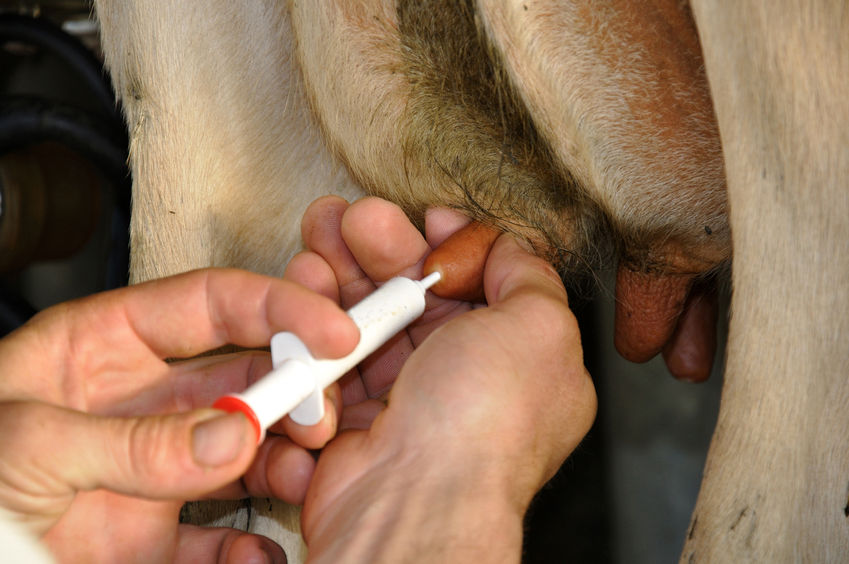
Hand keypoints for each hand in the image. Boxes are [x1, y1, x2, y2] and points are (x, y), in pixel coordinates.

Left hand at [0, 269, 358, 561]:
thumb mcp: (28, 447)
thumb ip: (134, 440)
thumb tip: (235, 435)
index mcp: (105, 347)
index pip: (211, 302)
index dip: (278, 303)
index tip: (332, 327)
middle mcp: (144, 400)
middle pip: (247, 371)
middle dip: (296, 384)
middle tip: (322, 413)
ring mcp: (159, 463)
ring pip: (251, 447)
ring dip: (286, 458)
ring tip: (300, 477)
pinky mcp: (159, 531)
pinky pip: (225, 534)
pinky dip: (252, 546)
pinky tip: (256, 552)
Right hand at [284, 196, 597, 561]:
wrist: (414, 497)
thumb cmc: (483, 420)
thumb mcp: (539, 328)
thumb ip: (531, 277)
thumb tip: (508, 246)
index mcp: (515, 359)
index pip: (480, 285)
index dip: (452, 244)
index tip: (427, 218)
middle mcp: (460, 379)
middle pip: (415, 293)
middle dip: (381, 248)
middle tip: (354, 219)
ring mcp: (405, 397)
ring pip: (367, 317)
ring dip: (340, 274)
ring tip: (320, 239)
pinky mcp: (353, 414)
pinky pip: (329, 355)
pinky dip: (314, 323)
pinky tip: (308, 292)